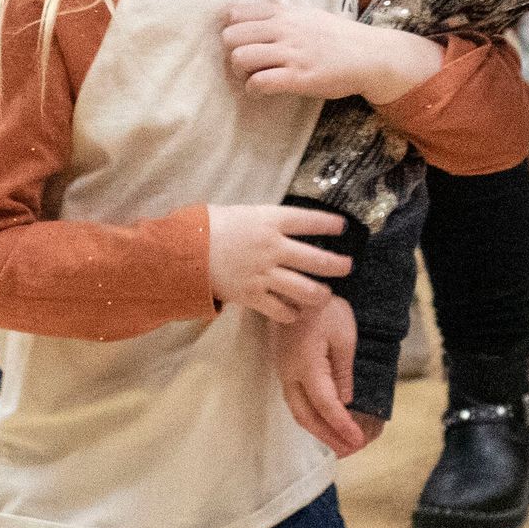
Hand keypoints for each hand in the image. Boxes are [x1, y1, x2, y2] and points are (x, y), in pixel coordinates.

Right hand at [207, 203, 350, 321]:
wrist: (181, 251)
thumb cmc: (207, 226)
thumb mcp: (240, 213)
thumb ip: (264, 221)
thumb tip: (280, 225)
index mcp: (269, 221)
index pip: (309, 221)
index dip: (329, 225)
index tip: (342, 228)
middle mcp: (272, 247)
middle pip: (316, 259)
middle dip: (337, 265)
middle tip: (347, 267)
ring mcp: (264, 273)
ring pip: (305, 289)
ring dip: (320, 294)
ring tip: (326, 295)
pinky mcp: (252, 295)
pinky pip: (280, 310)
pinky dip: (291, 314)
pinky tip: (295, 313)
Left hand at [222, 6, 441, 105]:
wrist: (370, 55)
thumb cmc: (340, 38)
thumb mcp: (309, 16)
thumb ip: (282, 17)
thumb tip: (257, 20)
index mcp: (284, 14)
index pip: (236, 13)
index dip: (232, 30)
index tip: (243, 43)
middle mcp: (284, 30)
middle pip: (231, 37)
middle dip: (232, 53)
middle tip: (246, 65)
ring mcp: (291, 53)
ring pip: (241, 58)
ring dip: (240, 73)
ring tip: (252, 78)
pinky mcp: (299, 77)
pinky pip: (260, 82)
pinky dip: (253, 89)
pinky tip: (261, 91)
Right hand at [273, 296, 382, 455]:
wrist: (294, 289)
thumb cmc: (322, 308)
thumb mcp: (343, 337)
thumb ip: (343, 373)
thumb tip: (345, 402)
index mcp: (307, 368)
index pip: (327, 407)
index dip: (342, 427)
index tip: (358, 441)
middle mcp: (290, 375)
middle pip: (307, 417)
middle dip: (329, 437)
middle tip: (349, 450)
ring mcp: (284, 372)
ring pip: (298, 411)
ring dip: (318, 430)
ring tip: (338, 444)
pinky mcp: (284, 368)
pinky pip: (296, 400)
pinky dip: (310, 416)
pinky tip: (323, 421)